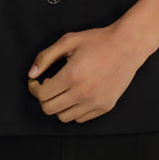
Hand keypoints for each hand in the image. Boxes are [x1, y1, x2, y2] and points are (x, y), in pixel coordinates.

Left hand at [26, 22, 149, 123]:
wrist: (127, 46)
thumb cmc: (98, 41)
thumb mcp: (68, 41)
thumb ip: (46, 56)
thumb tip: (32, 73)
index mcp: (72, 76)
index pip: (42, 95)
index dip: (34, 88)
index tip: (36, 81)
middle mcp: (83, 93)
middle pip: (49, 109)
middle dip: (43, 97)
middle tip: (48, 85)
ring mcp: (95, 103)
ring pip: (64, 117)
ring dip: (58, 104)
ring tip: (63, 89)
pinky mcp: (105, 107)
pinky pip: (80, 118)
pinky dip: (73, 110)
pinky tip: (76, 94)